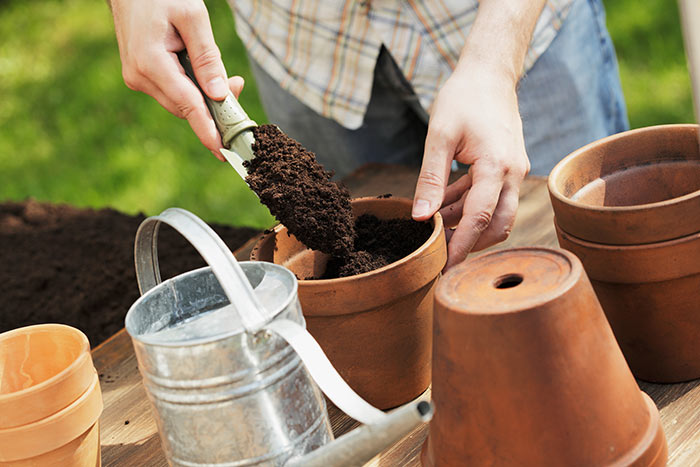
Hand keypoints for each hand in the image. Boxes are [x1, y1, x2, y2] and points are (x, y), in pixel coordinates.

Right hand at [110, 0, 243, 159]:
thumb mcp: (193, 17)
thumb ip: (207, 58)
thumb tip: (219, 95)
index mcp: (150, 62)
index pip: (186, 105)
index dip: (207, 130)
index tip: (222, 151)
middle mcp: (139, 76)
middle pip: (186, 107)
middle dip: (214, 105)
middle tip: (237, 85)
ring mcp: (136, 78)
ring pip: (180, 101)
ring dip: (203, 96)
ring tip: (221, 73)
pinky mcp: (139, 76)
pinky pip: (172, 91)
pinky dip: (191, 88)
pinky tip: (201, 72)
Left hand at [412, 65, 529, 269]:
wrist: (489, 73)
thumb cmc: (463, 98)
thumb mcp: (439, 136)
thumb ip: (430, 179)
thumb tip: (420, 217)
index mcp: (497, 166)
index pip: (480, 219)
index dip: (461, 247)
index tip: (444, 267)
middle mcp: (513, 173)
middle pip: (498, 225)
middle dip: (471, 243)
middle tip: (440, 253)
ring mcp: (514, 170)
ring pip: (497, 214)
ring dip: (467, 223)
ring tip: (437, 225)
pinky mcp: (508, 167)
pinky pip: (491, 197)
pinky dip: (470, 205)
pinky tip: (446, 204)